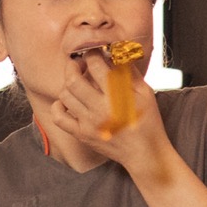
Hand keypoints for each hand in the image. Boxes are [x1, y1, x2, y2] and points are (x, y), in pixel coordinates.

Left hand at [33, 48, 174, 177]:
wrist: (144, 153)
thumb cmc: (148, 121)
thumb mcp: (146, 93)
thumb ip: (130, 72)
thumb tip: (116, 54)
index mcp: (117, 96)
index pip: (96, 66)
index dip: (92, 54)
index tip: (94, 52)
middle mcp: (99, 109)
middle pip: (73, 79)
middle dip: (73, 65)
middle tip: (79, 62)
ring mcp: (88, 123)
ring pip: (64, 95)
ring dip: (68, 84)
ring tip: (77, 81)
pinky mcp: (81, 134)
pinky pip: (59, 117)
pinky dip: (58, 106)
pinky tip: (67, 101)